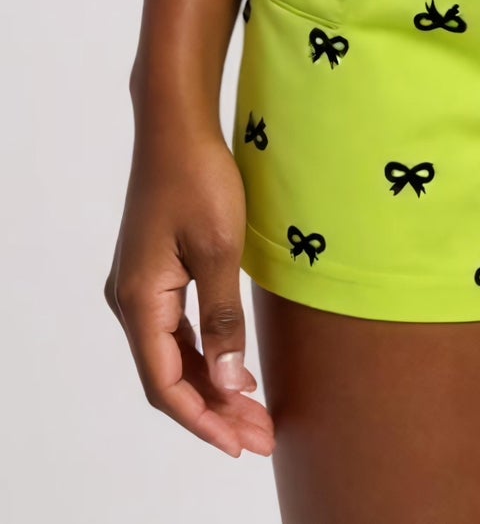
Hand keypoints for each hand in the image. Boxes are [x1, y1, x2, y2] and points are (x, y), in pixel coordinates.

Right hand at [104, 119, 274, 458]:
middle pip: (169, 375)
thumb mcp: (219, 250)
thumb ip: (222, 318)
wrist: (176, 124)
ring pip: (174, 354)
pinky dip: (204, 355)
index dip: (202, 419)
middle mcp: (130, 301)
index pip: (165, 383)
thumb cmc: (198, 178)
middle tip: (260, 437)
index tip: (240, 443)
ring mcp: (140, 286)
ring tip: (254, 415)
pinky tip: (234, 369)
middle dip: (214, 411)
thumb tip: (228, 380)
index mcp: (139, 301)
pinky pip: (176, 330)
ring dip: (211, 385)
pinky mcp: (155, 272)